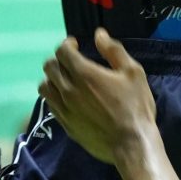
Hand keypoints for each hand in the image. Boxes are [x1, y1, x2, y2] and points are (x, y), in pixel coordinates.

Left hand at [39, 30, 156, 166]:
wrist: (131, 145)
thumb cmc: (135, 106)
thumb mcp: (133, 72)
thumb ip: (114, 51)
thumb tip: (99, 35)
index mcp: (84, 74)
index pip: (62, 52)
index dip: (67, 44)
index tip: (76, 45)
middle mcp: (68, 90)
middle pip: (49, 67)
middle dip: (59, 59)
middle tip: (71, 61)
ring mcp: (64, 110)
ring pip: (45, 87)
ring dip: (53, 79)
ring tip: (66, 80)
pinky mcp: (65, 126)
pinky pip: (51, 106)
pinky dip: (55, 97)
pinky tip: (68, 98)